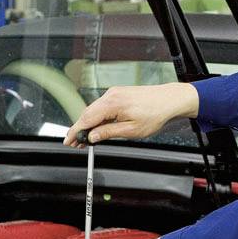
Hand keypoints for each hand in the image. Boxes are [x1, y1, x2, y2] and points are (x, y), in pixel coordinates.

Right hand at [64, 83, 198, 146]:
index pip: (86, 119)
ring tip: (85, 139)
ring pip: (94, 110)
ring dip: (88, 124)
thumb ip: (109, 133)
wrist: (169, 100)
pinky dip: (96, 118)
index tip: (68, 141)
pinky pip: (101, 107)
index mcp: (112, 104)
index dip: (75, 131)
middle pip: (87, 114)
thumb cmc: (155, 114)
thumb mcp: (131, 130)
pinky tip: (96, 127)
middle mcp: (111, 96)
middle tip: (75, 144)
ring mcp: (114, 93)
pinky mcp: (118, 94)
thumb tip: (92, 137)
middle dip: (79, 130)